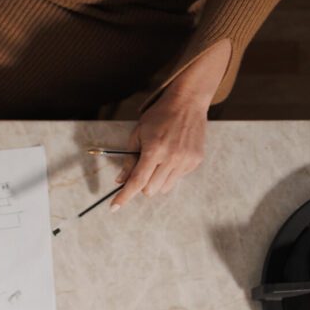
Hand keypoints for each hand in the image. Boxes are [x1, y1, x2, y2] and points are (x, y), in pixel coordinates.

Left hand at [111, 37, 230, 208]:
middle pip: (150, 190)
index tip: (114, 208)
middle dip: (143, 184)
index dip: (124, 196)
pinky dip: (171, 173)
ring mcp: (186, 160)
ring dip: (157, 180)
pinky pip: (177, 179)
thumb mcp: (138, 133)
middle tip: (144, 168)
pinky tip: (173, 154)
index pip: (137, 181)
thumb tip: (121, 181)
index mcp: (154, 149)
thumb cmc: (159, 116)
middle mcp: (171, 157)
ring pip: (164, 188)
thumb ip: (129, 159)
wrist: (188, 101)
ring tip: (160, 160)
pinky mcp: (195, 161)